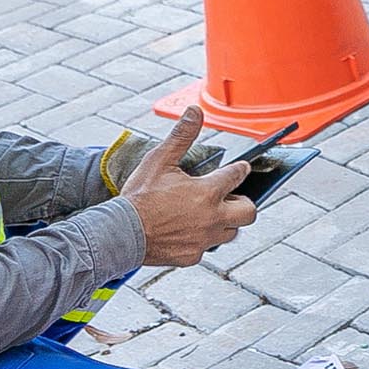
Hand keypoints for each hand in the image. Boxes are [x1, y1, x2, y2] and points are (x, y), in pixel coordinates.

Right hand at [116, 105, 256, 264]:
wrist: (120, 233)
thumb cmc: (139, 196)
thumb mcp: (159, 160)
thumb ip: (181, 136)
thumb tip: (195, 112)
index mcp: (207, 192)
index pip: (237, 176)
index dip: (241, 169)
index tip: (242, 167)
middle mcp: (212, 218)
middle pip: (249, 212)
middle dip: (244, 202)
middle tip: (231, 197)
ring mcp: (204, 239)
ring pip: (231, 233)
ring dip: (226, 222)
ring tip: (211, 214)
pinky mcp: (192, 256)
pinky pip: (207, 248)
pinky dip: (202, 240)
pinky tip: (190, 231)